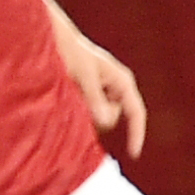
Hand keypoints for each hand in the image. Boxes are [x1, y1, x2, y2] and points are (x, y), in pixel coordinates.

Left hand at [58, 27, 147, 156]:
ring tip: (71, 91)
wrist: (58, 40)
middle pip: (112, 118)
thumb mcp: (84, 75)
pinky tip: (69, 94)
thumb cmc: (73, 53)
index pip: (136, 112)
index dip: (136, 134)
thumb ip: (94, 98)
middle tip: (77, 99)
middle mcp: (116, 88)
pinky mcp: (90, 96)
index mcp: (123, 81)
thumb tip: (106, 122)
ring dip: (84, 112)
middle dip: (96, 117)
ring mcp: (104, 92)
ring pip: (98, 117)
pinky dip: (78, 109)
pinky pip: (88, 112)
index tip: (133, 154)